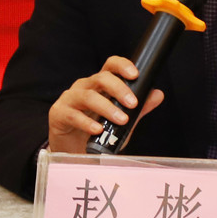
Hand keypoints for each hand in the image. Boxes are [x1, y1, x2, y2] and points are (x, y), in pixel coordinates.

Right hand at [48, 56, 163, 153]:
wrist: (75, 152)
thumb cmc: (98, 131)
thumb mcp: (122, 121)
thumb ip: (139, 109)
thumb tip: (158, 94)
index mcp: (100, 84)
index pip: (110, 66)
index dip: (122, 65)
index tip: (135, 74)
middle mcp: (85, 86)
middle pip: (101, 78)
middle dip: (119, 89)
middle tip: (133, 103)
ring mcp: (70, 99)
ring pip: (88, 96)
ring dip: (107, 108)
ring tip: (121, 119)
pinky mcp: (58, 114)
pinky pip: (73, 115)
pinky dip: (87, 122)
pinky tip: (97, 129)